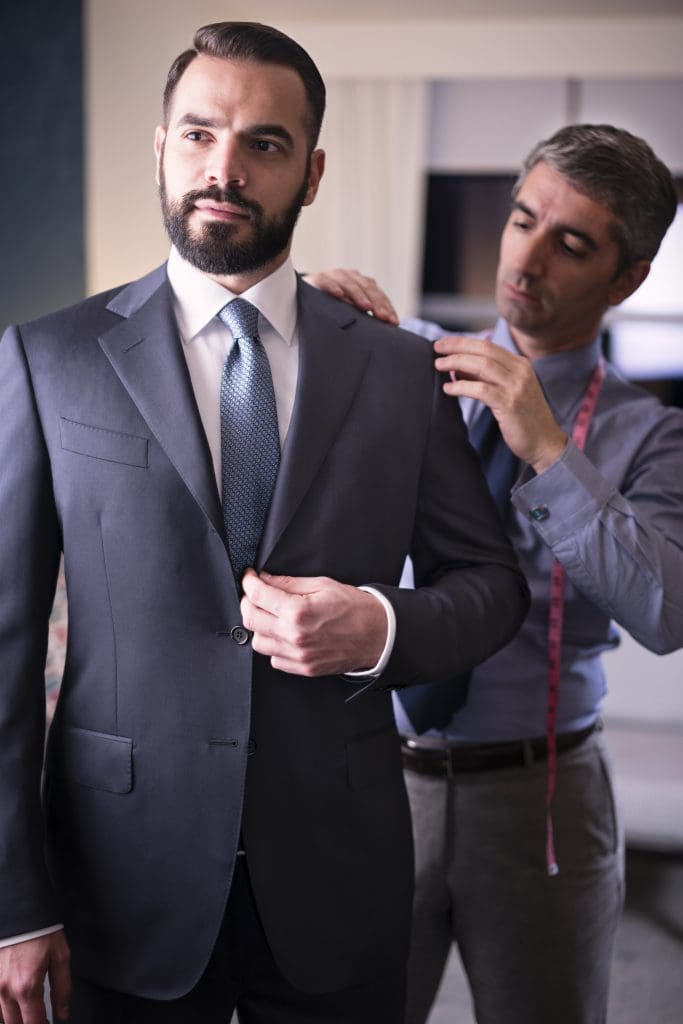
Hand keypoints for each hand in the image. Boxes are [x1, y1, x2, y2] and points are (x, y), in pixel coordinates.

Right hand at [0, 931, 70, 1023]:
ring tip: (27, 1012)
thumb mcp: (60, 956)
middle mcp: (6, 990)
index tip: (47, 1023)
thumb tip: (63, 1012)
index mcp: (27, 986)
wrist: (20, 910)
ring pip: (2, 1017)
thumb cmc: (40, 930)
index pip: (33, 1023)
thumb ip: (62, 988)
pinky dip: (3, 1009)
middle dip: (28, 1023)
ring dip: (14, 1018)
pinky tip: (13, 1004)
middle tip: (39, 1018)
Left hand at [240, 570, 386, 675]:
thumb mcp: (322, 584)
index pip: (257, 595)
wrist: (377, 634)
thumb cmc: (355, 608)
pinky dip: (275, 645)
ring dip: (260, 626)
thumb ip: (289, 583)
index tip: (250, 577)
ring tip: (271, 615)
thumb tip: (266, 579)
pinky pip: (274, 659)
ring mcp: (297, 655)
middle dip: (248, 602)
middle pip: (250, 619)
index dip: (249, 582)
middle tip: (256, 594)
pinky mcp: (303, 668)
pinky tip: (284, 634)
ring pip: (258, 642)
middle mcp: (294, 636)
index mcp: (298, 611)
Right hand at [303, 269, 398, 323]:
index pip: (379, 295)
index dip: (387, 308)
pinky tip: (338, 295)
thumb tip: (384, 334)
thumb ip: (366, 318)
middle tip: (383, 317)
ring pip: (350, 283)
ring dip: (358, 295)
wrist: (308, 298)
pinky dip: (333, 287)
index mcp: (364, 285)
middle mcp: (352, 278)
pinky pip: (327, 281)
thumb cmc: (335, 308)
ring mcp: (336, 276)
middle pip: (368, 288)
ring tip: (365, 307)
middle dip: (377, 303)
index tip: (393, 322)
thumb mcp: (352, 313)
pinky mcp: (319, 278)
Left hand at [434, 335, 567, 473]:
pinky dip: (461, 387)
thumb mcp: (506, 391)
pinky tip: (449, 389)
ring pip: (481, 365)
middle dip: (457, 346)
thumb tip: (457, 368)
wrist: (545, 443)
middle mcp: (521, 371)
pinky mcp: (510, 404)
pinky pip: (480, 390)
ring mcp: (517, 386)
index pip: (488, 346)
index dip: (463, 342)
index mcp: (520, 364)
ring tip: (439, 366)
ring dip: (456, 362)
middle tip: (436, 348)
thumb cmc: (523, 419)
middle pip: (484, 349)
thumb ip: (486, 378)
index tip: (444, 343)